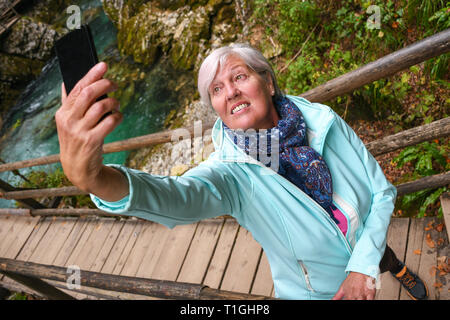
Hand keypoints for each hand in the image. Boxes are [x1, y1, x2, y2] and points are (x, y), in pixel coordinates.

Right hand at [55, 62, 121, 192]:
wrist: (77, 168)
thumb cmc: (75, 140)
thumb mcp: (67, 122)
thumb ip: (68, 104)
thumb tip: (67, 82)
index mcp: (63, 113)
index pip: (77, 88)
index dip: (92, 75)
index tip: (103, 65)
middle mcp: (69, 120)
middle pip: (89, 94)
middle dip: (104, 84)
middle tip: (114, 84)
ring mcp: (80, 131)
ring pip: (101, 107)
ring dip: (113, 102)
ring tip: (116, 104)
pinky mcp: (92, 141)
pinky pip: (110, 122)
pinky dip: (117, 116)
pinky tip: (117, 117)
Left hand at [332, 272, 375, 299]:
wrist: (361, 270)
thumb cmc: (352, 279)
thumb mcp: (343, 287)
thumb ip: (337, 296)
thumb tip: (332, 300)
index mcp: (348, 295)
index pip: (347, 302)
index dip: (348, 302)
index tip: (349, 299)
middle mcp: (355, 295)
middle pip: (354, 301)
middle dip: (354, 300)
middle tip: (354, 298)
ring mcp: (363, 294)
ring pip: (361, 301)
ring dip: (360, 300)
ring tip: (359, 298)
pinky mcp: (370, 293)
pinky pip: (370, 300)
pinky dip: (368, 300)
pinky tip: (366, 299)